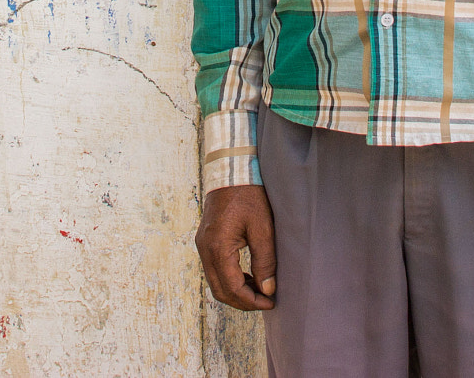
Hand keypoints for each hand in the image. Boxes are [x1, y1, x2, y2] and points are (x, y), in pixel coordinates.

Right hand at [195, 184, 276, 310]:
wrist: (231, 170)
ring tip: (259, 290)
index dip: (252, 301)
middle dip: (243, 302)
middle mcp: (205, 249)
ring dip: (236, 292)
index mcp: (218, 247)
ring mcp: (202, 245)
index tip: (271, 302)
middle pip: (220, 291)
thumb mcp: (263, 227)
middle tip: (265, 301)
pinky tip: (247, 276)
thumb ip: (265, 261)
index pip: (232, 288)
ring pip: (215, 283)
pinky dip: (230, 280)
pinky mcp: (205, 241)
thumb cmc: (249, 195)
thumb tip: (267, 289)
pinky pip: (214, 270)